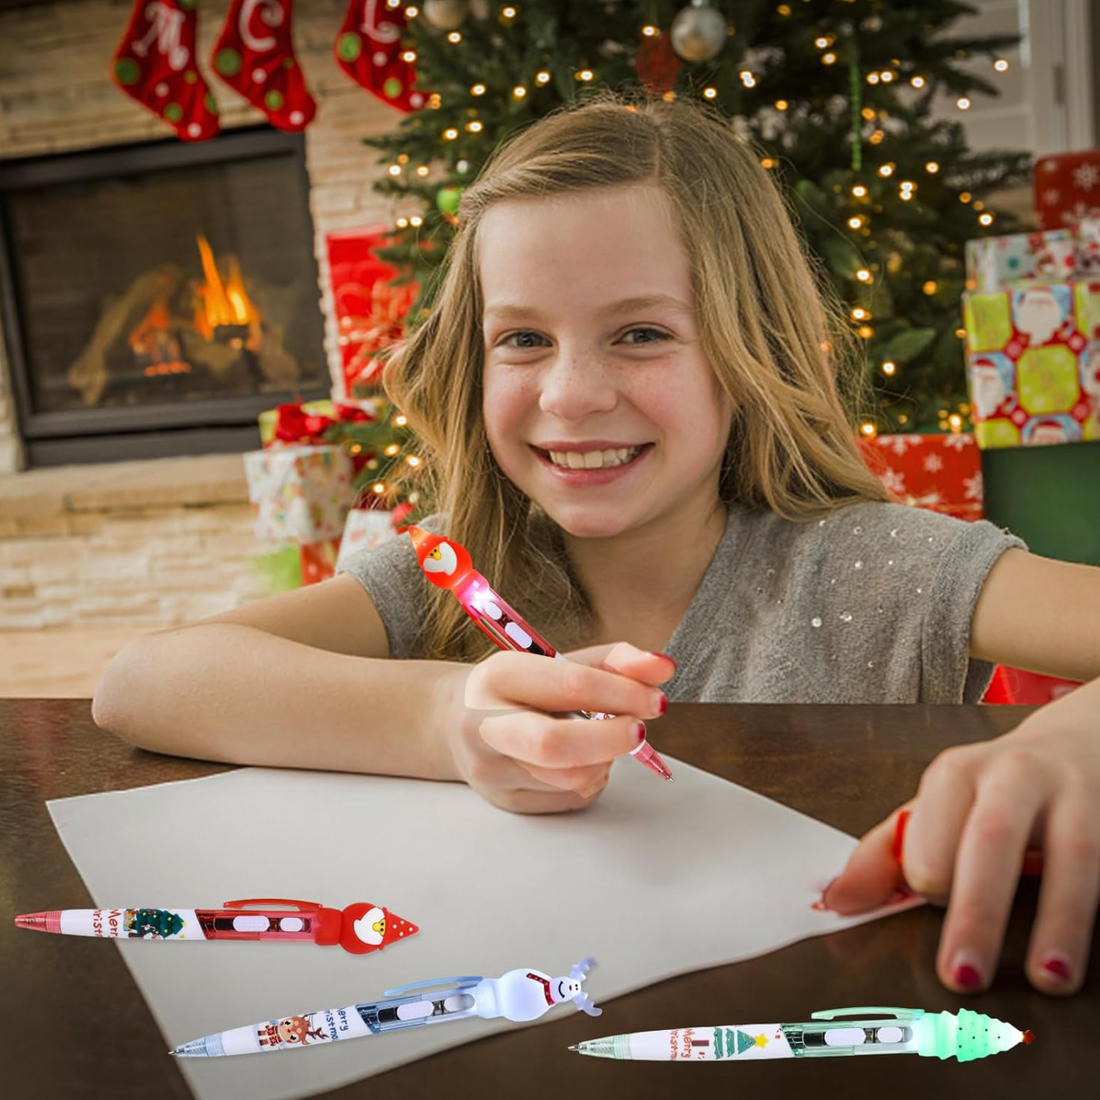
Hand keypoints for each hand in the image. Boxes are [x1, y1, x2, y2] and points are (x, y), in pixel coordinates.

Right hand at [437, 642, 673, 813]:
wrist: (453, 720)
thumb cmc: (517, 688)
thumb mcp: (558, 662)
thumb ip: (613, 662)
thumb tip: (661, 667)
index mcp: (499, 675)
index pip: (570, 686)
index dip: (623, 694)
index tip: (653, 699)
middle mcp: (486, 724)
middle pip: (555, 745)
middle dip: (611, 740)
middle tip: (638, 731)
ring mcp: (491, 769)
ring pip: (569, 779)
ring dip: (603, 761)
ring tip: (602, 743)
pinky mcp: (504, 802)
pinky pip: (568, 799)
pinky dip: (589, 779)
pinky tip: (578, 761)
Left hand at [822, 715, 1099, 994]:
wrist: (1080, 744)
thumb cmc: (994, 791)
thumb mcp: (935, 810)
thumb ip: (884, 856)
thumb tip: (837, 902)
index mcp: (954, 774)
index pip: (929, 839)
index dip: (930, 881)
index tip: (935, 898)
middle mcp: (1013, 775)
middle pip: (991, 841)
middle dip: (975, 911)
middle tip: (963, 974)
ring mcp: (1075, 794)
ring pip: (1071, 853)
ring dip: (1058, 920)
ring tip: (1048, 977)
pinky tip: (1089, 952)